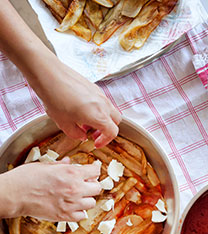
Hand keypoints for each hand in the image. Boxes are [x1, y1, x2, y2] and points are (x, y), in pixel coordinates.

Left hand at [0, 1, 121, 147]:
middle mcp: (104, 105)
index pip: (113, 132)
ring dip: (103, 120)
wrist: (49, 73)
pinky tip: (83, 110)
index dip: (105, 141)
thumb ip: (76, 134)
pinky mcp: (95, 88)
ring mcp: (101, 95)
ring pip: (111, 111)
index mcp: (98, 116)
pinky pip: (103, 102)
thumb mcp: (63, 123)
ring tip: (86, 122)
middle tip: (94, 134)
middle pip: (116, 121)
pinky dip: (98, 110)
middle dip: (107, 130)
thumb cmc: (55, 97)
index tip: (95, 143)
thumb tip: (82, 135)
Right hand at [0, 158, 100, 220]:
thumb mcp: (46, 165)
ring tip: (77, 197)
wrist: (13, 194)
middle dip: (92, 185)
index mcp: (72, 173)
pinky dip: (79, 212)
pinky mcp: (65, 216)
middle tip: (84, 185)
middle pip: (97, 188)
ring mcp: (71, 204)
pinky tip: (72, 207)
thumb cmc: (26, 178)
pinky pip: (82, 216)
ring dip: (86, 199)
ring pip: (92, 203)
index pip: (96, 171)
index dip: (93, 171)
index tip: (90, 172)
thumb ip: (61, 165)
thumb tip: (68, 161)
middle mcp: (75, 188)